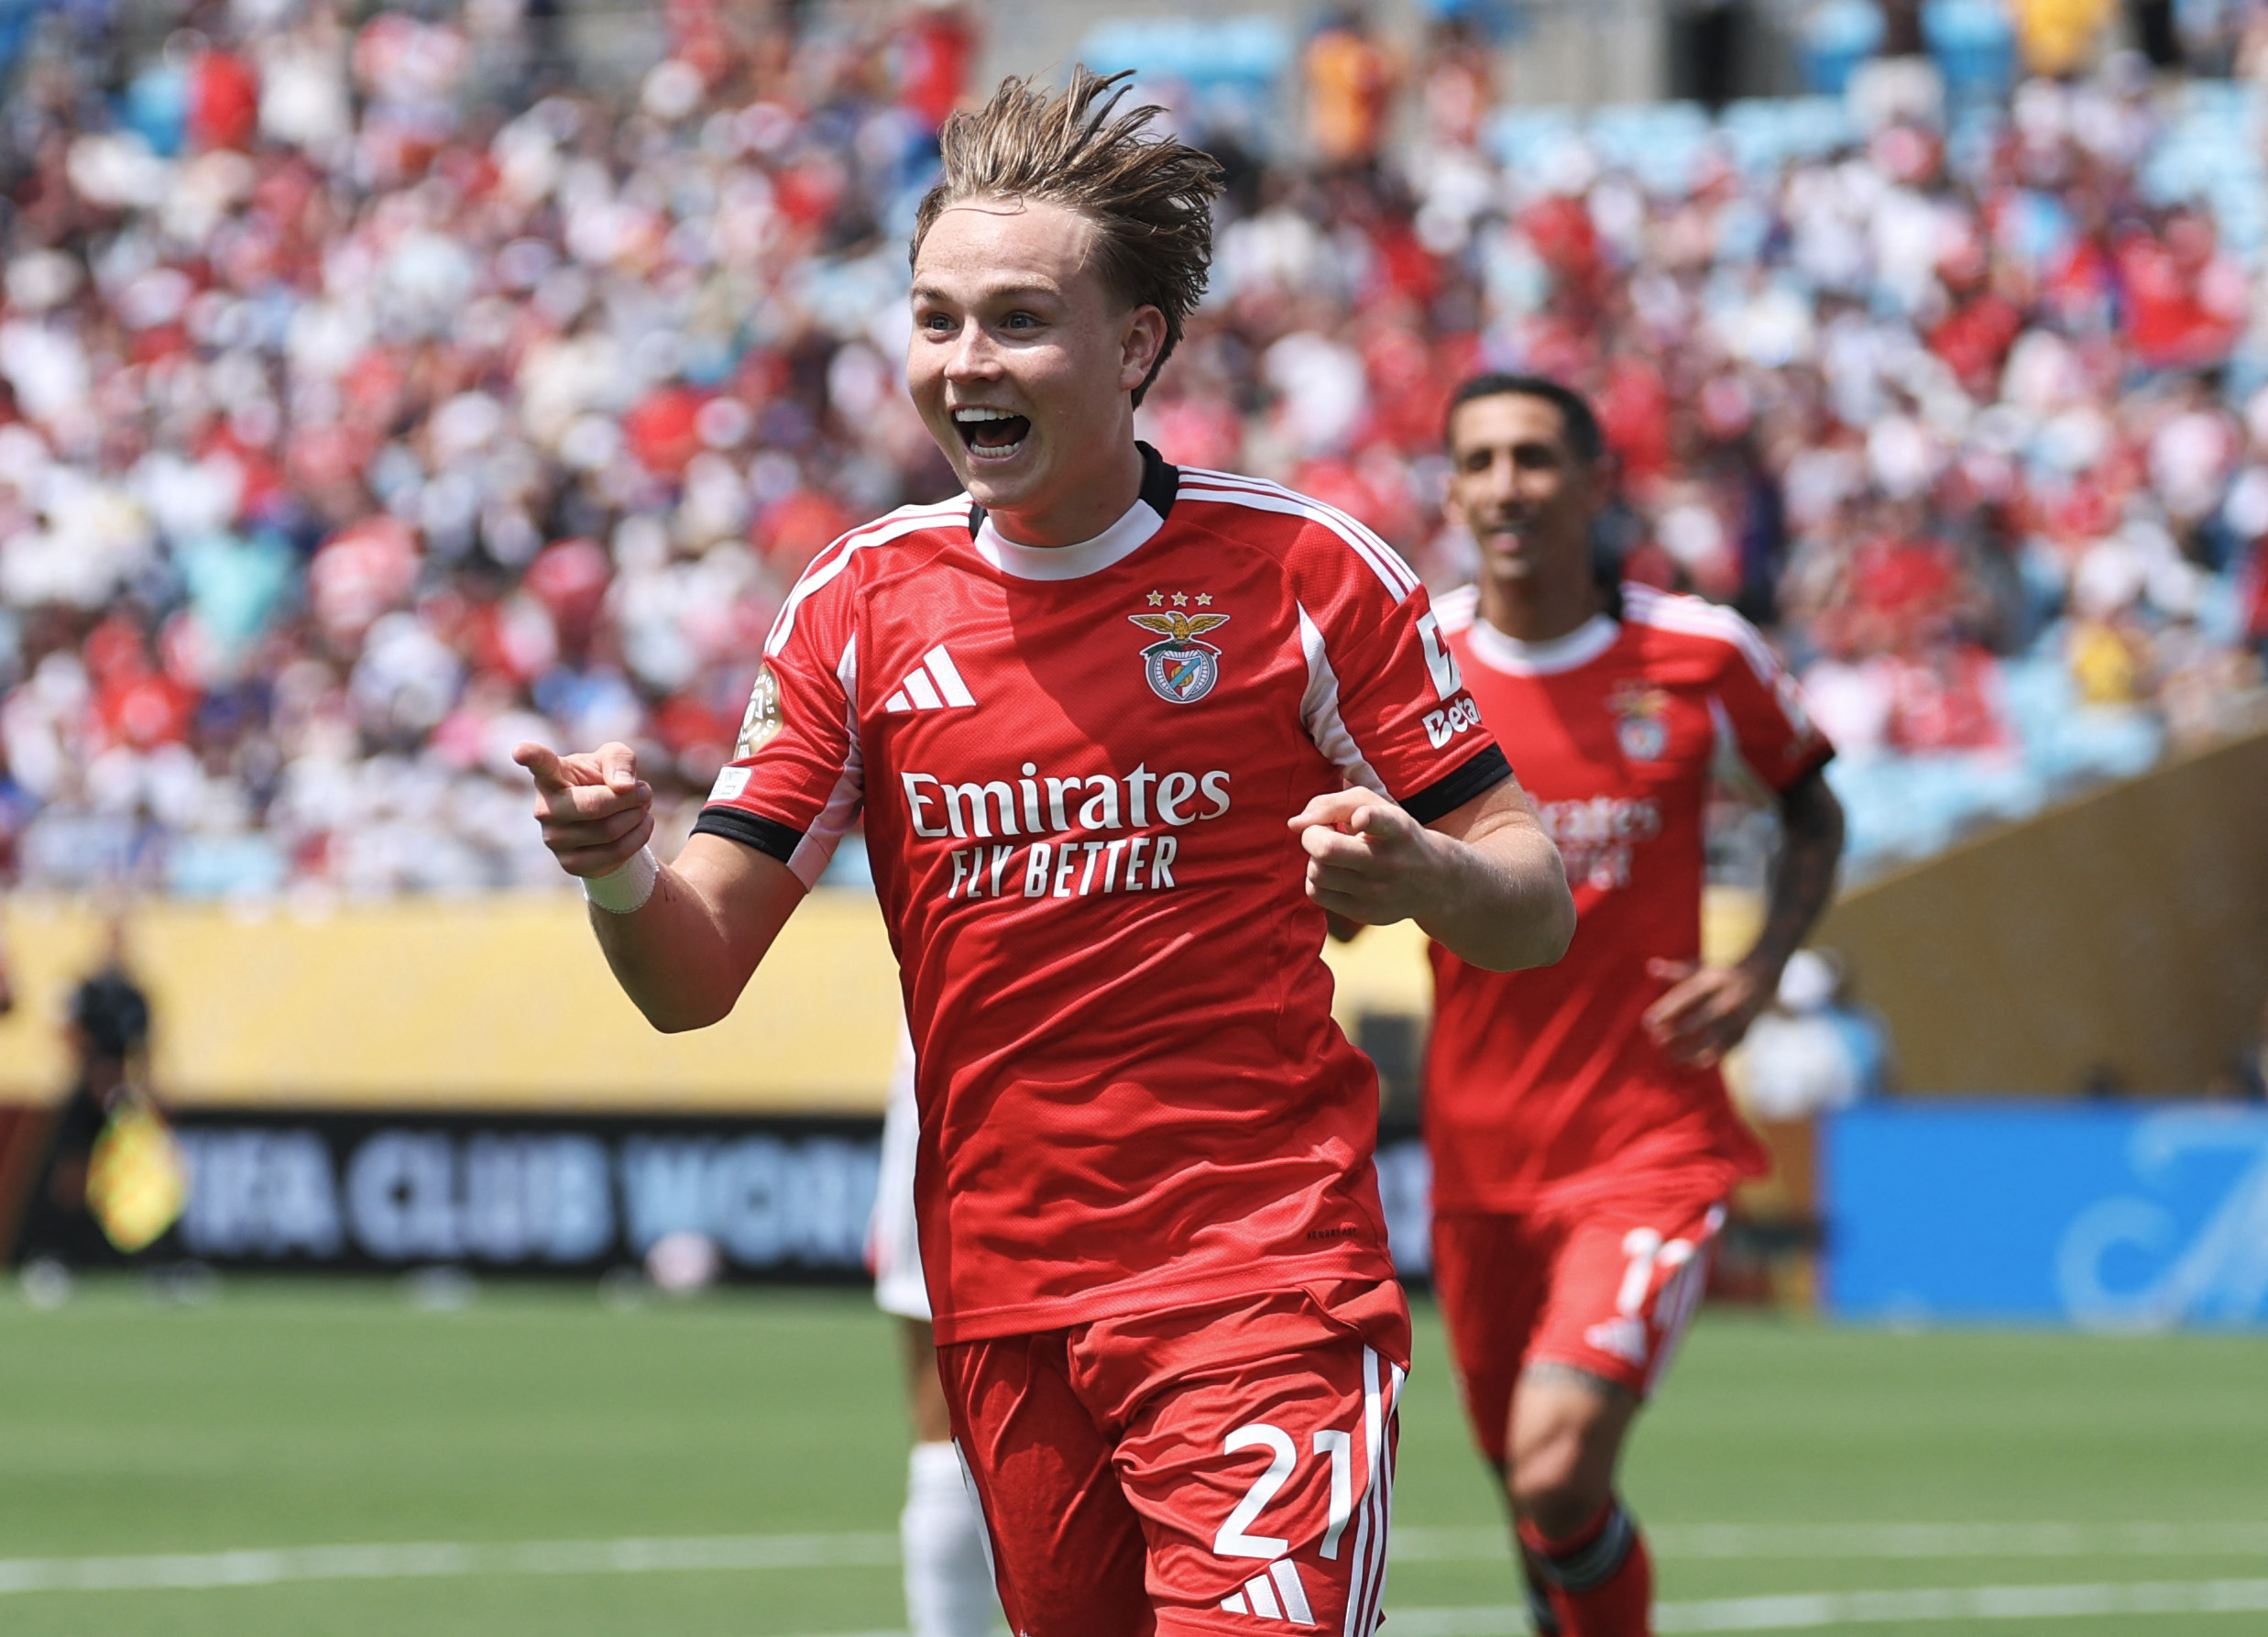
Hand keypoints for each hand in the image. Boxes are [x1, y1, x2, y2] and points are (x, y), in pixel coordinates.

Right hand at [513, 740, 655, 878]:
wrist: (609, 820)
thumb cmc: (605, 780)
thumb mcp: (615, 759)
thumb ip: (620, 761)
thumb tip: (623, 787)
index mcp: (551, 776)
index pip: (539, 764)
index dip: (530, 755)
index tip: (520, 751)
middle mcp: (545, 808)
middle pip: (595, 806)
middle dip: (630, 798)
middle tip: (644, 791)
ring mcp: (553, 839)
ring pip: (609, 830)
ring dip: (638, 816)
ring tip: (641, 807)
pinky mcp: (569, 864)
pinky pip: (616, 853)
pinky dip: (639, 836)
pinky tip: (640, 824)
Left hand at [1288, 788, 1443, 926]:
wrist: (1433, 880)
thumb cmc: (1392, 834)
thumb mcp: (1375, 806)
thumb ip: (1332, 803)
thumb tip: (1295, 824)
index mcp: (1397, 828)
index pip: (1383, 822)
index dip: (1368, 818)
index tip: (1361, 818)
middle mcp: (1391, 862)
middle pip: (1327, 850)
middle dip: (1312, 836)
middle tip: (1320, 833)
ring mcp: (1379, 893)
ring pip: (1317, 872)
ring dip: (1314, 859)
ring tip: (1331, 855)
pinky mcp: (1366, 914)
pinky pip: (1317, 894)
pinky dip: (1317, 880)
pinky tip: (1335, 874)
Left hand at [1641, 957, 1771, 1067]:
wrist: (1760, 978)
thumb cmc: (1718, 975)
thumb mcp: (1698, 968)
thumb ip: (1674, 971)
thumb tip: (1650, 967)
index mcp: (1713, 979)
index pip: (1687, 996)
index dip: (1667, 1010)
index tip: (1648, 1022)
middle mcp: (1728, 998)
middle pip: (1701, 1017)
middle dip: (1678, 1032)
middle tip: (1656, 1041)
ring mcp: (1739, 1016)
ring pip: (1715, 1037)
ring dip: (1692, 1050)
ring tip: (1670, 1058)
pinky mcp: (1744, 1031)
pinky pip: (1726, 1049)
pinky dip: (1708, 1058)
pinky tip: (1689, 1065)